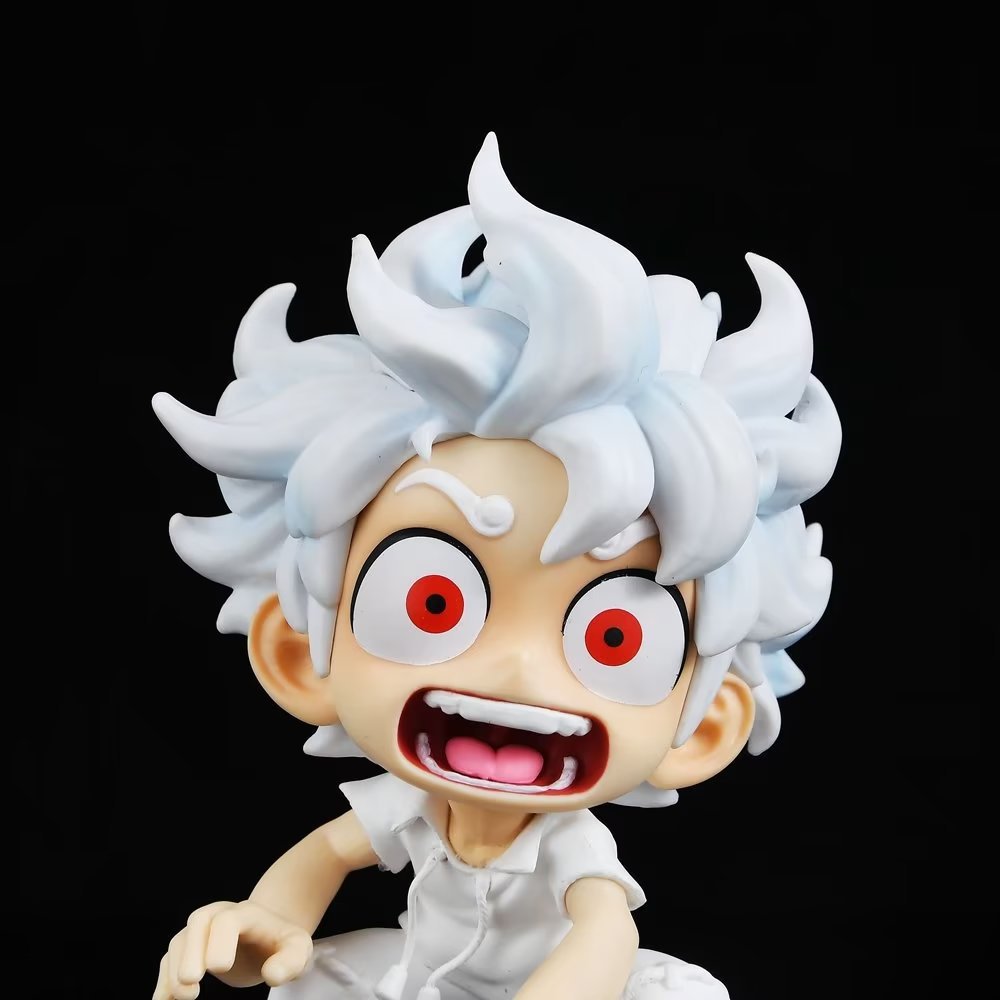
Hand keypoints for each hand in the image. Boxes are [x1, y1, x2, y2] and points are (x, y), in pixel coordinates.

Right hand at [152, 899, 313, 999]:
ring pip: (179, 942)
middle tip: (191, 983)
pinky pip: (168, 961)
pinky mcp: (187, 950)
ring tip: (186, 997)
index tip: (219, 968)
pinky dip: (164, 982)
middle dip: (190, 952)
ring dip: (175, 970)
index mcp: (246, 914)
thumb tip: (272, 975)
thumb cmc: (281, 943)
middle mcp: (218, 915)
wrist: (265, 936)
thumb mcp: (297, 949)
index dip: (220, 941)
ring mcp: (200, 932)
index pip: (228, 920)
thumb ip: (290, 961)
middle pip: (197, 923)